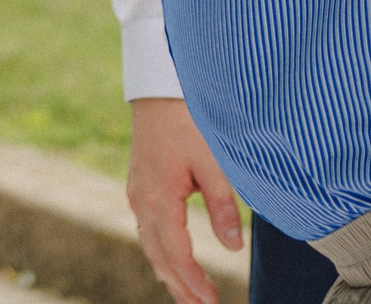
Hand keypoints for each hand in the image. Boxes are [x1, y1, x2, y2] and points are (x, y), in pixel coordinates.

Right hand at [127, 97, 242, 303]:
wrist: (159, 88)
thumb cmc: (187, 121)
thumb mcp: (213, 164)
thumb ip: (223, 208)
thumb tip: (233, 248)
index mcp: (158, 201)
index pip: (178, 256)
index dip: (195, 282)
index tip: (213, 301)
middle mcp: (141, 202)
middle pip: (159, 258)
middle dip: (180, 287)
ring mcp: (136, 193)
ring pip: (150, 245)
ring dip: (168, 272)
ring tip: (186, 295)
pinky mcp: (139, 184)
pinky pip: (146, 230)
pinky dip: (160, 252)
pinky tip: (169, 258)